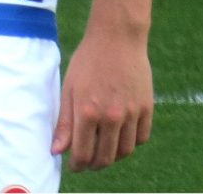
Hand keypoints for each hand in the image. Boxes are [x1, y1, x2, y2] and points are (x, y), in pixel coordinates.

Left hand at [51, 29, 153, 171]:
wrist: (117, 37)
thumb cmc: (88, 60)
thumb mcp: (69, 87)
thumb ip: (64, 122)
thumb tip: (56, 151)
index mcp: (87, 111)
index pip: (83, 154)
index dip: (77, 165)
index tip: (74, 165)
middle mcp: (111, 116)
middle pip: (104, 158)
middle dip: (93, 165)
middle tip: (88, 161)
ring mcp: (131, 113)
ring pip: (124, 152)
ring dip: (112, 156)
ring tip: (103, 149)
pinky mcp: (146, 108)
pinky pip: (140, 138)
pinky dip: (131, 142)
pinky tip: (121, 134)